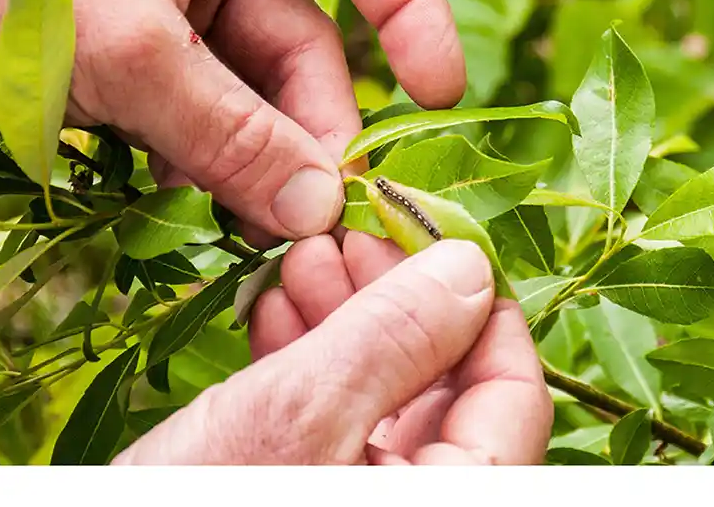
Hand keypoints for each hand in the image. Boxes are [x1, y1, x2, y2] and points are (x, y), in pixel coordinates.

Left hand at [0, 0, 465, 242]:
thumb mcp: (125, 51)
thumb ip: (232, 132)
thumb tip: (321, 203)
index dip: (408, 12)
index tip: (434, 91)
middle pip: (304, 39)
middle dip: (314, 122)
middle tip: (313, 205)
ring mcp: (156, 7)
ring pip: (248, 91)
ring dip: (257, 157)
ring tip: (252, 220)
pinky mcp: (113, 66)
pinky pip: (191, 120)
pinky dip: (203, 165)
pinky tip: (197, 207)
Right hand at [113, 236, 550, 464]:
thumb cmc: (198, 502)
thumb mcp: (299, 410)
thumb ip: (394, 337)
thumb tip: (470, 268)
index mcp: (452, 498)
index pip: (515, 393)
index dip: (482, 304)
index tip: (435, 232)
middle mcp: (420, 503)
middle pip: (446, 390)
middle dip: (398, 301)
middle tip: (351, 233)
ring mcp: (363, 502)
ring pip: (383, 401)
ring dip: (346, 321)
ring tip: (301, 259)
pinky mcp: (305, 494)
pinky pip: (332, 428)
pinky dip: (308, 366)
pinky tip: (273, 312)